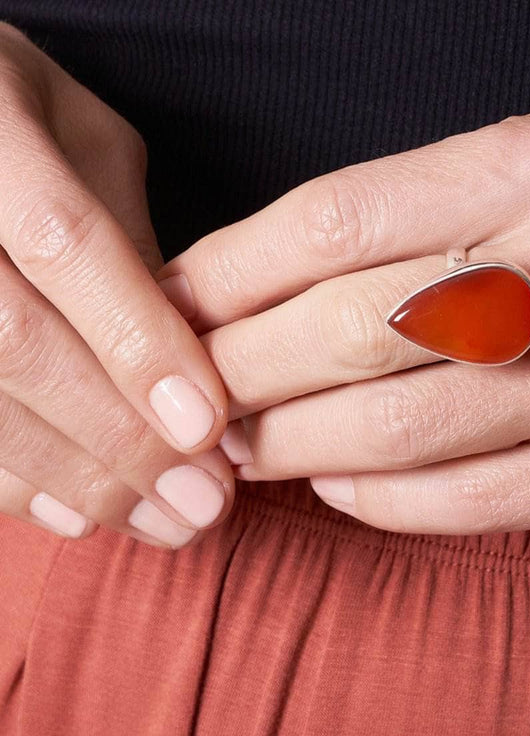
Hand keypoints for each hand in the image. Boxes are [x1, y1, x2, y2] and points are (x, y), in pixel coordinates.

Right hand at [0, 23, 234, 547]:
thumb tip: (190, 350)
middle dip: (118, 437)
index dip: (136, 343)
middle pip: (14, 342)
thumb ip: (130, 235)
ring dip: (76, 478)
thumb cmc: (15, 114)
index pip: (65, 244)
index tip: (206, 427)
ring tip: (162, 524)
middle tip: (202, 502)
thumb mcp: (83, 139)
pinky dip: (12, 483)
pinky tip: (79, 516)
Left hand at [158, 110, 529, 534]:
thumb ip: (418, 226)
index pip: (334, 217)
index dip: (226, 271)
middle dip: (238, 373)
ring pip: (393, 429)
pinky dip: (372, 501)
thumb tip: (269, 294)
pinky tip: (336, 487)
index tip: (169, 306)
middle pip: (346, 330)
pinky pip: (460, 502)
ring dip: (290, 448)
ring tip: (244, 448)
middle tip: (190, 397)